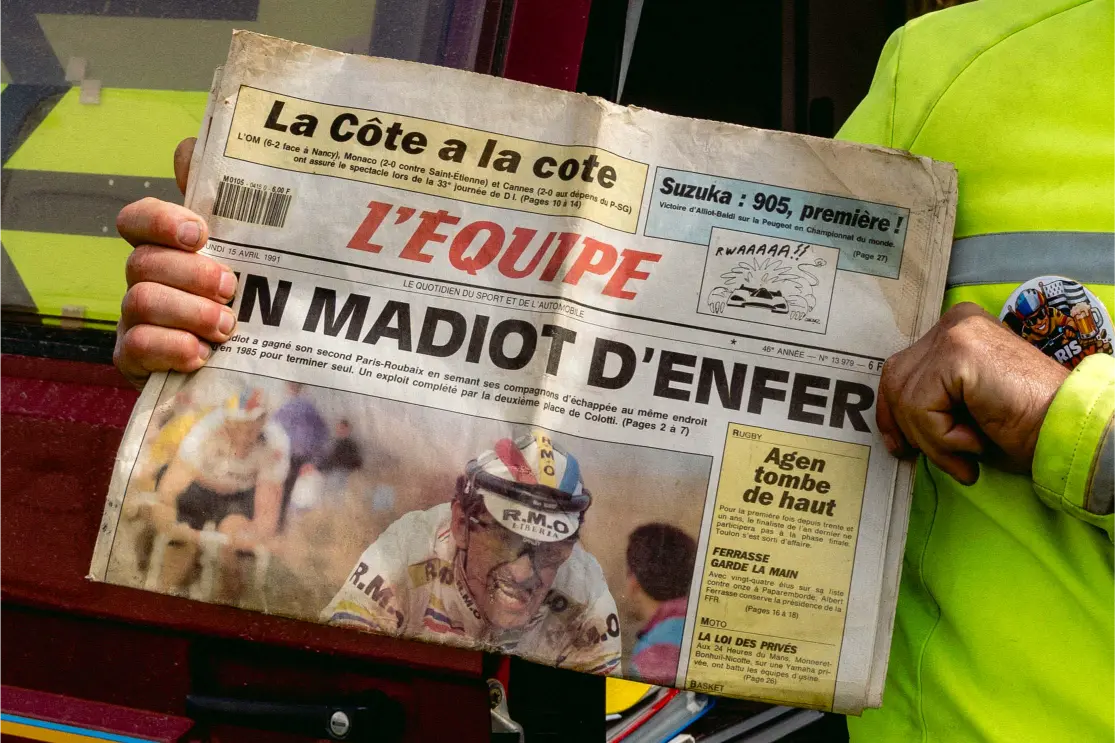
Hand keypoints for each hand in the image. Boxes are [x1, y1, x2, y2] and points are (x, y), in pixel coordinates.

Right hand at [114, 138, 237, 386]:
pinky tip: (201, 354)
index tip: (200, 233)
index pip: (137, 218)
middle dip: (191, 274)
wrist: (242, 364)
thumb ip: (228, 204)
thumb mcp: (249, 253)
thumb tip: (190, 147)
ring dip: (189, 312)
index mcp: (167, 249)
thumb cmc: (246, 301)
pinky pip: (137, 347)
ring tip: (227, 326)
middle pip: (142, 261)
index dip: (161, 220)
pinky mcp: (136, 360)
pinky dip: (172, 348)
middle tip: (231, 288)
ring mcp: (136, 320)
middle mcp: (145, 279)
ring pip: (140, 300)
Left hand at [878, 302, 1069, 484]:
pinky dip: (942, 438)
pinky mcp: (959, 353)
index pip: (900, 369)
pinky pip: (920, 408)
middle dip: (906, 427)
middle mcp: (955, 323)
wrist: (1068, 431)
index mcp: (958, 330)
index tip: (901, 446)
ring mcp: (956, 334)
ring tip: (968, 453)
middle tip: (941, 457)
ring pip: (906, 398)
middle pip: (895, 380)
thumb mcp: (964, 408)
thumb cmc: (1025, 426)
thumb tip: (892, 428)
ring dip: (933, 441)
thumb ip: (930, 401)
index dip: (893, 412)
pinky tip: (976, 442)